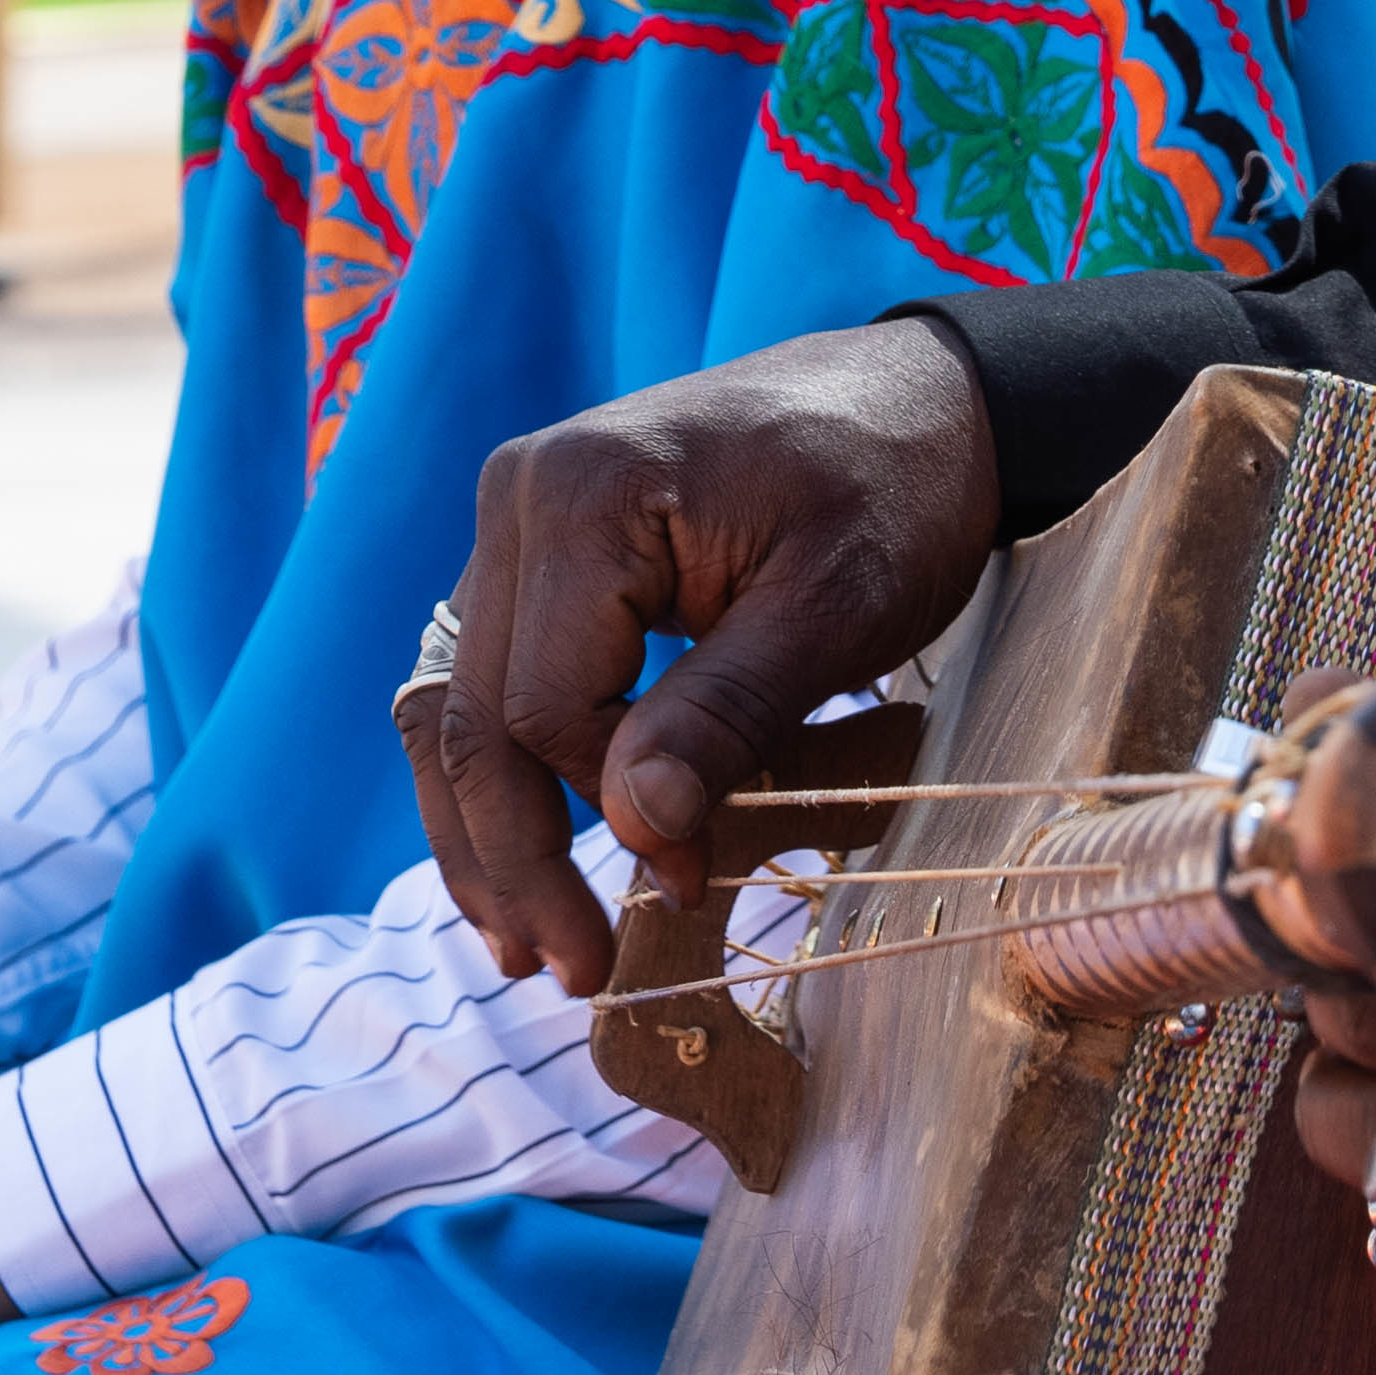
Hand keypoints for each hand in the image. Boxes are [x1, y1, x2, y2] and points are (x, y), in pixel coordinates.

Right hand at [424, 320, 1007, 991]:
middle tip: (569, 974)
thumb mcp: (837, 604)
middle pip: (472, 720)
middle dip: (513, 862)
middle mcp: (518, 498)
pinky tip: (526, 859)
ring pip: (452, 710)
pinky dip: (501, 774)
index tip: (686, 887)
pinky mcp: (538, 555)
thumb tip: (634, 829)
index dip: (607, 816)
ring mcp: (515, 524)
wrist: (924, 400)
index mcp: (583, 496)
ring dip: (480, 835)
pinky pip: (487, 680)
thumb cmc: (895, 490)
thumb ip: (728, 712)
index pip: (548, 708)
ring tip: (521, 947)